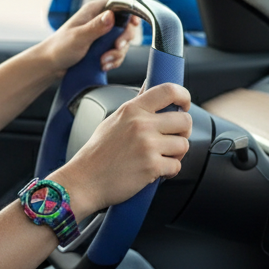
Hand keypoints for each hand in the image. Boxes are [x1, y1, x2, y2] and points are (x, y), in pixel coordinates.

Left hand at [39, 0, 142, 76]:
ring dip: (118, 53)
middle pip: (127, 22)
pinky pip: (117, 52)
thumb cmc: (59, 47)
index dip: (133, 7)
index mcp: (95, 10)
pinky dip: (114, 60)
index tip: (133, 22)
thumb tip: (111, 15)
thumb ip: (96, 27)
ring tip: (104, 61)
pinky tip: (104, 65)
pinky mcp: (103, 46)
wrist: (50, 65)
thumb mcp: (78, 37)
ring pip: (123, 40)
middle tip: (116, 47)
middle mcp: (101, 19)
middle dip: (125, 37)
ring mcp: (103, 33)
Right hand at [53, 83, 191, 216]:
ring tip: (159, 158)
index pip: (169, 90)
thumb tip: (150, 87)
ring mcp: (148, 145)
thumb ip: (135, 106)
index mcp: (132, 109)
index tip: (184, 105)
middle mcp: (141, 124)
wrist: (84, 181)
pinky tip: (154, 171)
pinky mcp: (152, 166)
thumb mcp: (113, 120)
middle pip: (184, 120)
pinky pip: (176, 166)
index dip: (184, 96)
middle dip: (182, 132)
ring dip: (175, 154)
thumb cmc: (97, 154)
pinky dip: (169, 172)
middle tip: (171, 140)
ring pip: (183, 145)